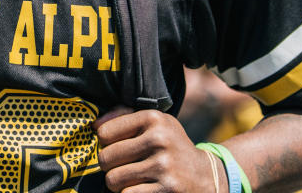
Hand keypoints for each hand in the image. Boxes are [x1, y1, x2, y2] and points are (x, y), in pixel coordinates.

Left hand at [95, 108, 222, 192]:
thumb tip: (95, 125)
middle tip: (122, 165)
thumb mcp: (155, 123)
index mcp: (153, 118)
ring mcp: (164, 166)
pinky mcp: (167, 189)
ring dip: (118, 183)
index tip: (118, 146)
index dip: (106, 143)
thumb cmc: (170, 146)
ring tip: (131, 178)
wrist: (206, 175)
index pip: (104, 133)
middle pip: (106, 158)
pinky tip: (142, 188)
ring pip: (113, 179)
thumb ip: (123, 116)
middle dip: (109, 165)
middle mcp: (159, 139)